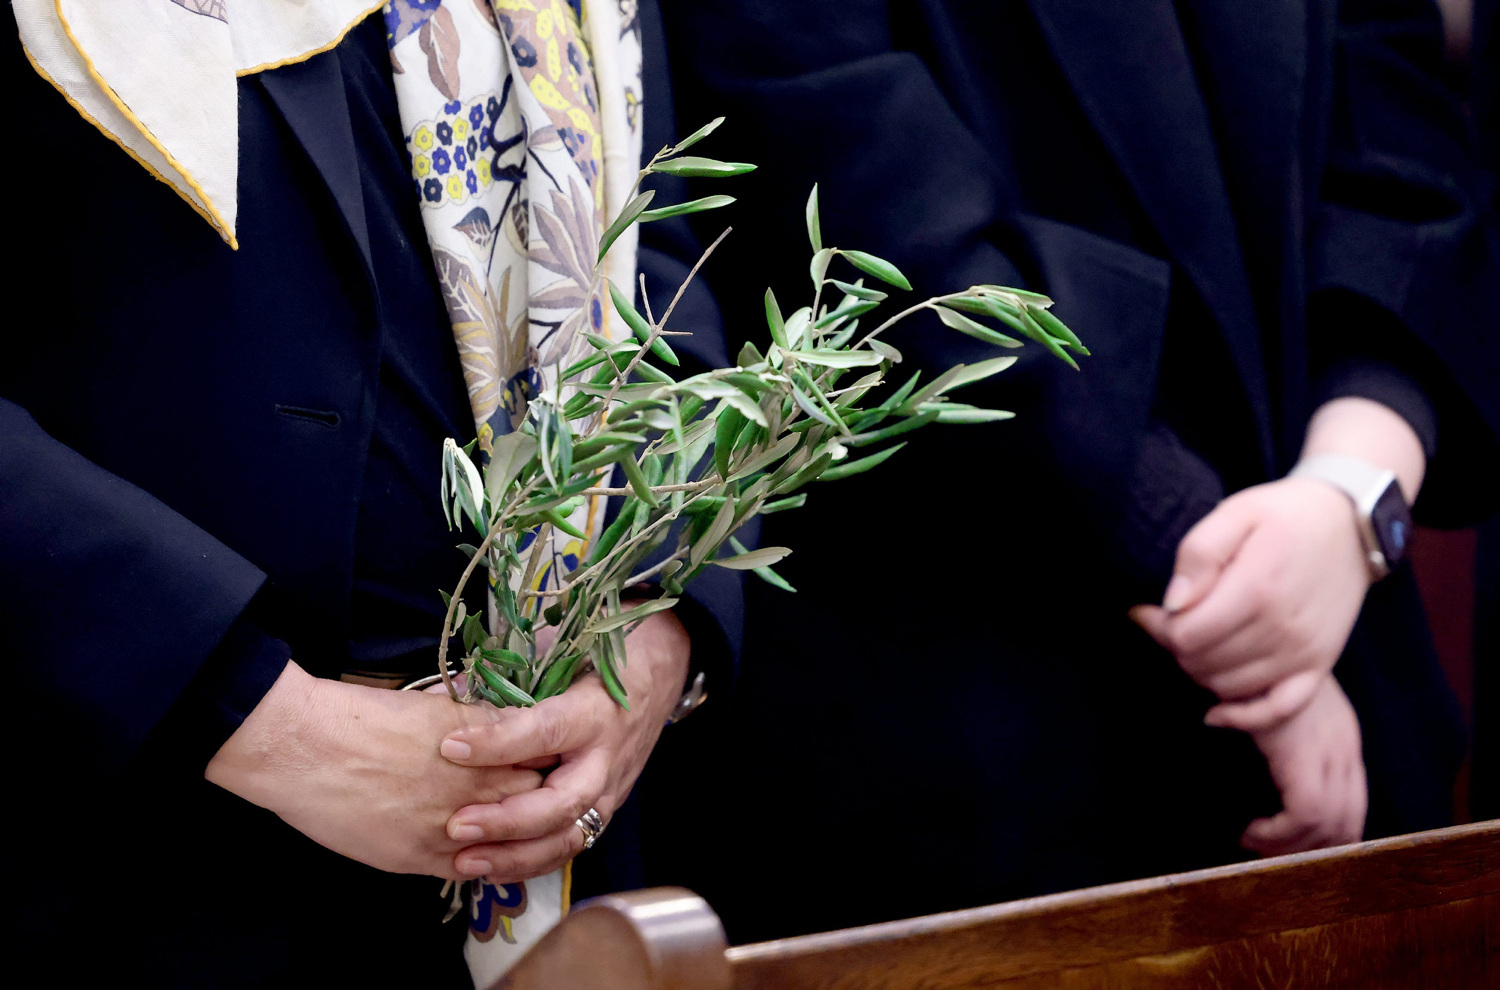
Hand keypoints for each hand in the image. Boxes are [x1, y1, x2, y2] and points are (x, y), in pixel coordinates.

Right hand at [206, 661, 542, 878]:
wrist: (305, 749)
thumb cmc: (363, 716)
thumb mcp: (436, 707)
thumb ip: (482, 723)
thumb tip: (513, 724)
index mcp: (484, 749)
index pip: (543, 762)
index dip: (546, 761)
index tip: (547, 759)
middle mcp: (475, 791)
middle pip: (534, 804)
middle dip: (538, 798)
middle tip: (536, 795)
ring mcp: (448, 830)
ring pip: (506, 843)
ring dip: (510, 833)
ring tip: (504, 820)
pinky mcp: (417, 859)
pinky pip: (468, 868)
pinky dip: (479, 858)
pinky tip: (480, 848)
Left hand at [436, 608, 691, 882]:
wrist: (655, 675)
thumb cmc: (595, 658)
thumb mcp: (557, 652)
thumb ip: (503, 678)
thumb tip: (434, 700)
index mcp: (594, 709)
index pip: (546, 731)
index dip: (498, 742)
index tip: (450, 747)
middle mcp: (606, 757)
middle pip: (562, 802)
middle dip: (507, 820)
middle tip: (456, 826)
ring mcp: (610, 790)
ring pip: (568, 837)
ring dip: (515, 856)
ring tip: (463, 861)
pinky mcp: (605, 811)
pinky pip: (569, 847)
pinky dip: (529, 863)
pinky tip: (488, 868)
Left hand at [1130, 475, 1371, 729]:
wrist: (1349, 523)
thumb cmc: (1284, 514)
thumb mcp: (1235, 513)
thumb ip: (1199, 554)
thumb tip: (1173, 603)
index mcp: (1257, 589)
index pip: (1185, 635)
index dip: (1158, 626)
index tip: (1147, 610)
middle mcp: (1282, 629)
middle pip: (1202, 664)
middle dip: (1175, 646)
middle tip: (1169, 623)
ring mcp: (1304, 652)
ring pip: (1228, 687)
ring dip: (1201, 671)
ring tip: (1196, 641)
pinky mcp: (1319, 665)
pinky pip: (1277, 710)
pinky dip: (1242, 716)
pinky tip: (1215, 711)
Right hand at [1240, 673, 1366, 856]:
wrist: (1231, 648)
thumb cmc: (1237, 674)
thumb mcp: (1266, 704)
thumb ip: (1274, 736)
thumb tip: (1257, 775)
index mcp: (1340, 734)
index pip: (1352, 801)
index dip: (1325, 834)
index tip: (1286, 843)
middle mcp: (1344, 744)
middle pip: (1349, 819)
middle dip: (1312, 849)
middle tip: (1271, 854)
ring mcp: (1330, 751)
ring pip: (1330, 824)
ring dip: (1291, 845)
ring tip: (1254, 842)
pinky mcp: (1305, 757)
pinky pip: (1306, 815)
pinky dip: (1279, 833)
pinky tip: (1251, 829)